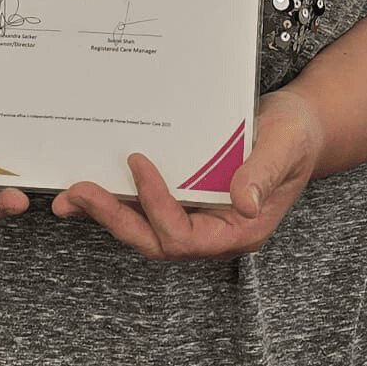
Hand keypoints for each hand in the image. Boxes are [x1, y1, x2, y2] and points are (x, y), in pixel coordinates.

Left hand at [51, 89, 324, 261]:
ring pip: (143, 228)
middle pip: (155, 240)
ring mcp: (196, 217)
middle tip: (79, 193)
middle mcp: (213, 230)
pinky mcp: (183, 199)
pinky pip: (144, 208)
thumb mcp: (284, 147)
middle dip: (114, 218)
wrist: (298, 125)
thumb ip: (263, 174)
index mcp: (238, 229)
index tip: (138, 163)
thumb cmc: (295, 136)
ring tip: (67, 199)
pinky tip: (87, 188)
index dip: (157, 205)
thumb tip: (243, 202)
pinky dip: (115, 199)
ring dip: (104, 214)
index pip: (186, 235)